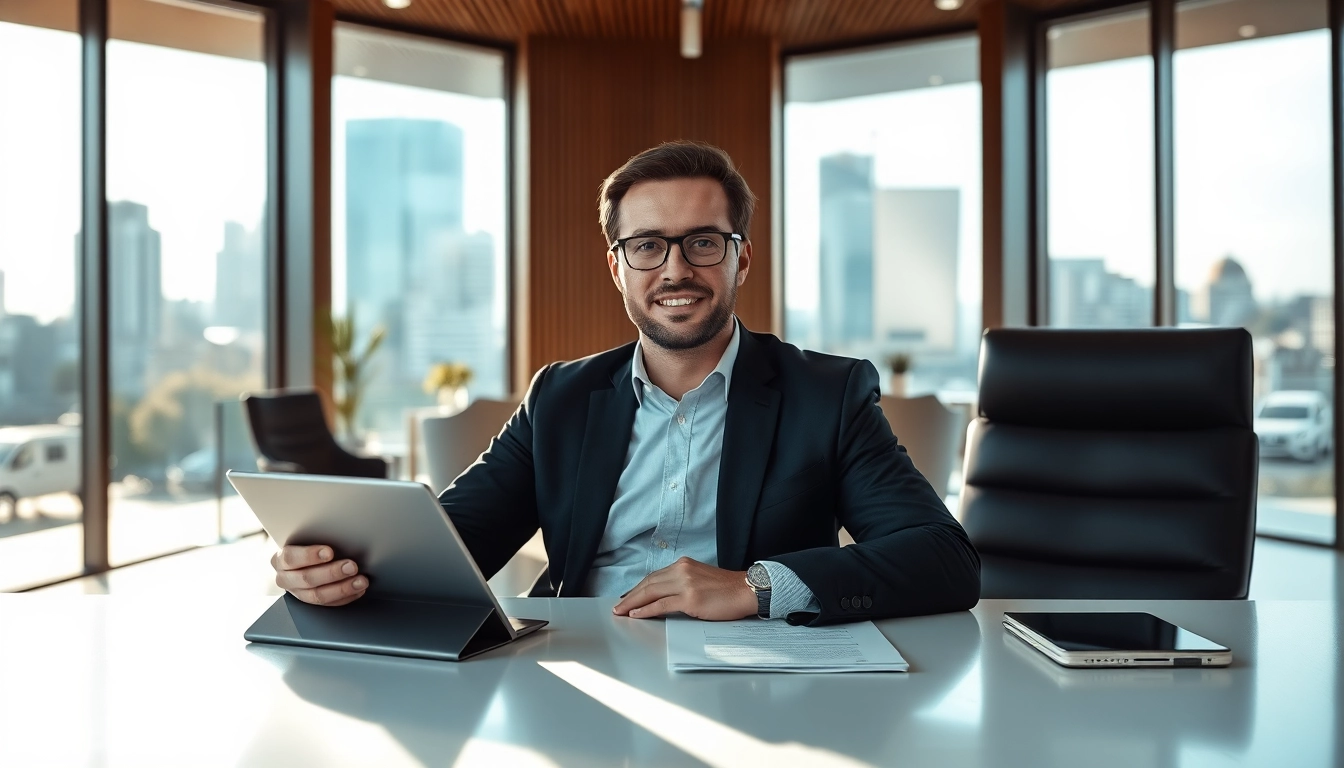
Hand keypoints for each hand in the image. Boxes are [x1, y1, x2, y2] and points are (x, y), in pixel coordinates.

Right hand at [271, 544, 367, 606]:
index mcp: (281, 559)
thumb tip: (340, 534)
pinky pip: (328, 604)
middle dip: (332, 573)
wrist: (299, 559)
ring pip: (318, 595)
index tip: (329, 552)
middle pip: (307, 579)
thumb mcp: (304, 538)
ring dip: (342, 589)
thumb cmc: (304, 545)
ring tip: (360, 581)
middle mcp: (286, 578)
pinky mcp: (310, 602)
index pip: (291, 558)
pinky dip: (346, 597)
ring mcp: (297, 593)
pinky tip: (358, 590)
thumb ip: (316, 537)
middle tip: (351, 566)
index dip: (310, 556)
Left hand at [613, 557, 756, 620]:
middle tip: (618, 606)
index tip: (628, 596)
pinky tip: (636, 614)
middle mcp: (682, 570)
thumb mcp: (701, 579)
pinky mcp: (690, 598)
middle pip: (648, 583)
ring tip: (621, 611)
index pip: (654, 576)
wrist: (747, 590)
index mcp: (684, 565)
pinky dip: (646, 610)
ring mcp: (685, 583)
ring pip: (651, 592)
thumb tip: (665, 597)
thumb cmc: (727, 589)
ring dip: (633, 603)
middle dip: (630, 596)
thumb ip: (683, 583)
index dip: (638, 588)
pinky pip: (662, 605)